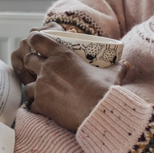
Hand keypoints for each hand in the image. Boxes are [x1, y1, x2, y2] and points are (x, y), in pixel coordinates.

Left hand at [11, 30, 128, 131]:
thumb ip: (117, 67)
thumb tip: (126, 64)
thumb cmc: (105, 90)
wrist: (99, 113)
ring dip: (33, 88)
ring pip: (27, 85)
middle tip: (40, 71)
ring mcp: (42, 86)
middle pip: (28, 60)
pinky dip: (37, 106)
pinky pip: (31, 104)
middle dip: (31, 65)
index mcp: (62, 55)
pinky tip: (46, 109)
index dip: (34, 41)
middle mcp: (48, 68)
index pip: (38, 40)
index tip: (36, 45)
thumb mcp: (112, 74)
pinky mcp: (41, 104)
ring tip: (44, 94)